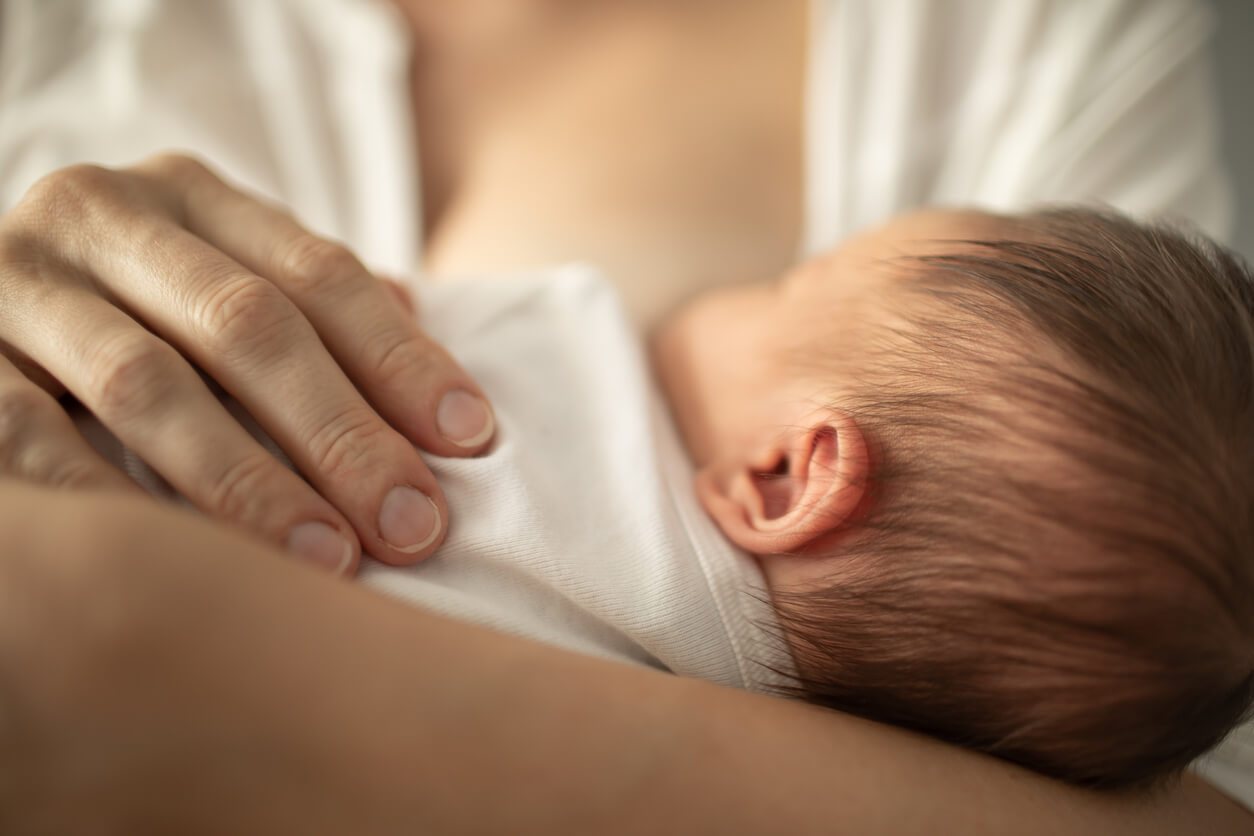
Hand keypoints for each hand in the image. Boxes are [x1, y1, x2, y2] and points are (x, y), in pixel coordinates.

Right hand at [0, 154, 494, 573]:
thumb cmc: (139, 307)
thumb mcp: (223, 280)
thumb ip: (314, 311)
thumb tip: (442, 366)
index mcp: (191, 195)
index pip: (320, 273)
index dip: (401, 358)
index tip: (472, 440)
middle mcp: (103, 215)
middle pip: (248, 326)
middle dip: (342, 432)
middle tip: (415, 523)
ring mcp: (18, 281)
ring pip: (147, 384)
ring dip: (248, 481)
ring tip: (331, 559)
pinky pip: (30, 437)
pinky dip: (114, 503)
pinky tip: (186, 563)